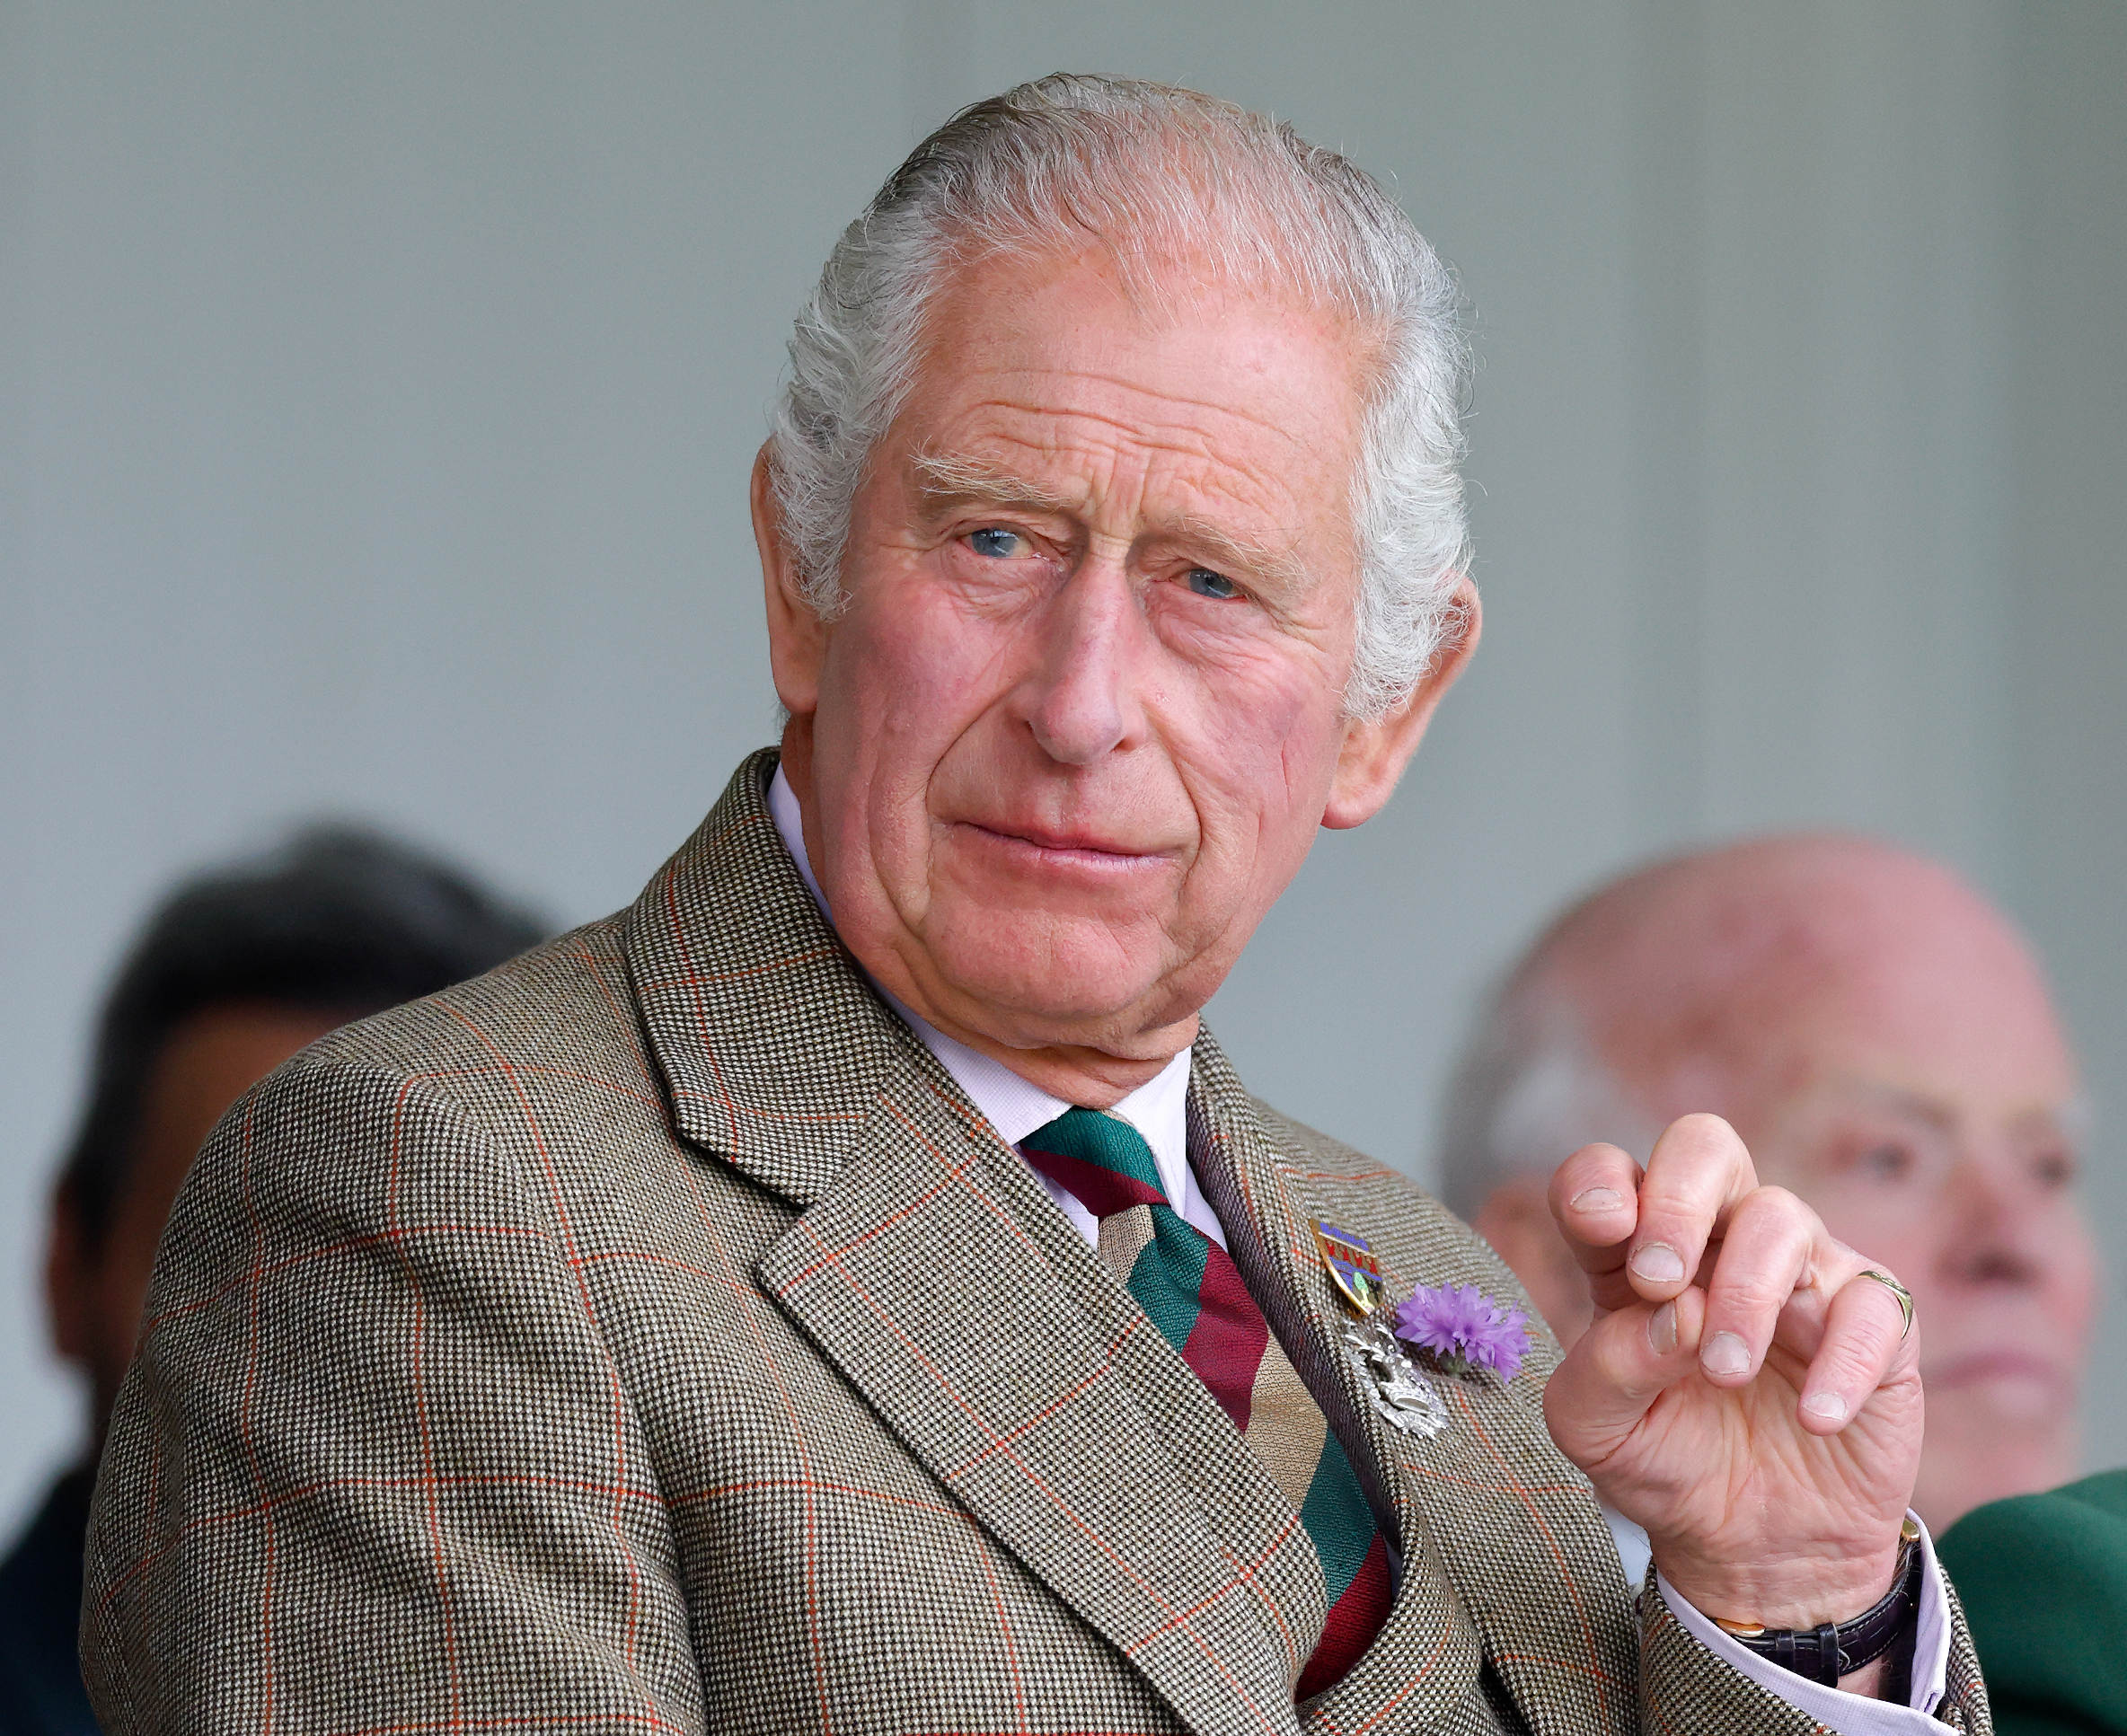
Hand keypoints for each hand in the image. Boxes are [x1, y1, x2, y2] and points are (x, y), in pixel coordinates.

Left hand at [1541, 1114, 1921, 1637]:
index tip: (1601, 1229)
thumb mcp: (1597, 1432)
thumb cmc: (1666, 1463)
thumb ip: (1604, 1370)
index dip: (1600, 1183)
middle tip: (1658, 1283)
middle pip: (1704, 1146)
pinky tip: (1816, 1419)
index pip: (1609, 1175)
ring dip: (1746, 1292)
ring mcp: (1798, 1273)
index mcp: (1633, 1252)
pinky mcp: (1875, 1323)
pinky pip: (1872, 1305)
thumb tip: (1671, 1317)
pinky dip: (1843, 1360)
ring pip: (1781, 1217)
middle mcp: (1714, 1242)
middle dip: (1677, 1199)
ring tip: (1724, 1373)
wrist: (1756, 1547)